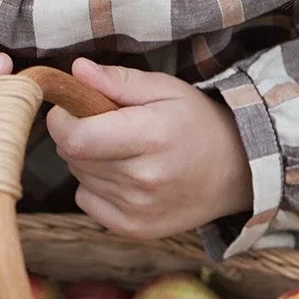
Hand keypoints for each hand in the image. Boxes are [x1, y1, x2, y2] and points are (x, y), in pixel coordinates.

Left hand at [46, 59, 252, 239]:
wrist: (236, 170)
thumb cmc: (196, 122)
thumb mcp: (163, 88)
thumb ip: (117, 80)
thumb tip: (76, 70)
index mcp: (150, 136)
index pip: (75, 137)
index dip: (61, 119)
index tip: (72, 107)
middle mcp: (143, 178)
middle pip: (72, 155)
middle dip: (77, 133)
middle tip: (105, 124)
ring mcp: (139, 209)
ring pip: (78, 176)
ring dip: (88, 159)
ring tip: (122, 149)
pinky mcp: (135, 228)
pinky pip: (87, 201)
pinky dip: (95, 186)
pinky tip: (124, 174)